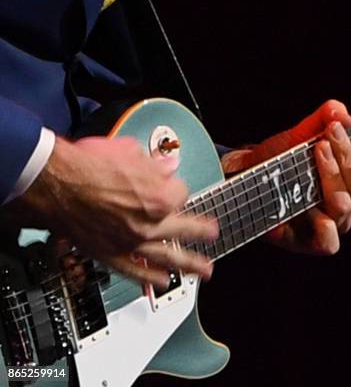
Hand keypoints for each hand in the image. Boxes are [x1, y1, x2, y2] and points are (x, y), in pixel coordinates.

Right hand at [10, 136, 215, 287]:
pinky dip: (149, 277)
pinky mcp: (110, 254)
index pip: (180, 194)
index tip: (168, 183)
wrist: (52, 183)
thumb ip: (155, 164)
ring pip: (167, 256)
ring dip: (190, 264)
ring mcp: (130, 241)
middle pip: (184, 228)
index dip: (173, 186)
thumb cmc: (86, 165)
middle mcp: (148, 223)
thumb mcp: (129, 152)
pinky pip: (135, 270)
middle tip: (212, 235)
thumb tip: (169, 166)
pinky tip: (162, 281)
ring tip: (205, 271)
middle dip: (201, 231)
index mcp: (158, 196)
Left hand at [222, 100, 350, 254]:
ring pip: (343, 204)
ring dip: (332, 176)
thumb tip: (341, 111)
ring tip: (316, 150)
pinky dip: (322, 223)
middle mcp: (347, 206)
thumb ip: (321, 119)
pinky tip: (311, 209)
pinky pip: (327, 239)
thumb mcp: (300, 135)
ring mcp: (330, 225)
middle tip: (331, 130)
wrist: (244, 182)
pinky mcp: (309, 242)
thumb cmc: (278, 162)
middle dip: (347, 154)